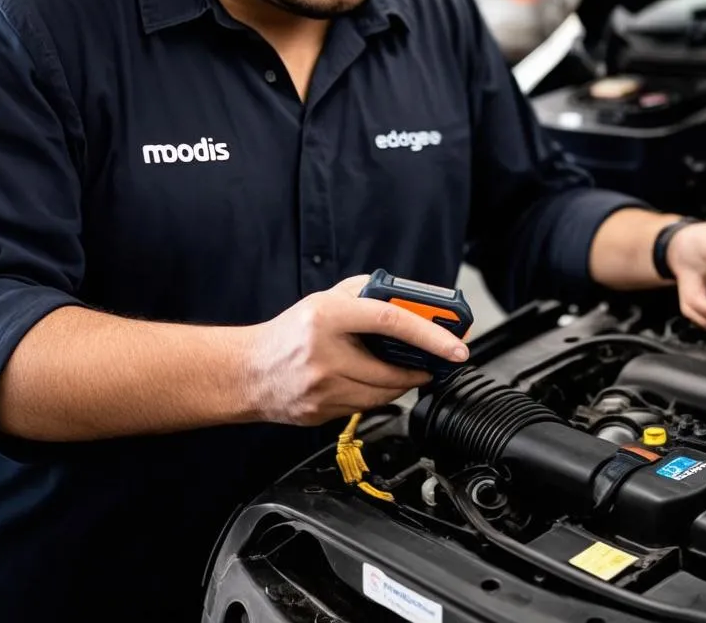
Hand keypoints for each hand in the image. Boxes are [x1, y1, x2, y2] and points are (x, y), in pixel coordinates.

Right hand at [245, 276, 469, 425]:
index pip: (391, 321)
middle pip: (393, 369)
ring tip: (408, 371)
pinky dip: (380, 397)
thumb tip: (408, 298)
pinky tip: (377, 383)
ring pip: (384, 394)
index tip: (456, 345)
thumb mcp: (325, 298)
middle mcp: (325, 354)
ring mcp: (323, 388)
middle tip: (440, 361)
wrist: (248, 372)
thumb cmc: (290, 332)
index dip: (430, 334)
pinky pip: (366, 408)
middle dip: (423, 367)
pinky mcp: (322, 413)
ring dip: (403, 384)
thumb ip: (366, 292)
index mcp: (327, 317)